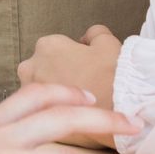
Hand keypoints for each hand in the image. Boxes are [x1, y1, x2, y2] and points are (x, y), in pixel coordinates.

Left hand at [17, 27, 124, 147]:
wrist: (123, 111)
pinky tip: (75, 116)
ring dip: (54, 95)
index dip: (73, 57)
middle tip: (83, 84)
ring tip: (79, 103)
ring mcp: (31, 96)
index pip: (55, 48)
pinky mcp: (38, 119)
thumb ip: (93, 34)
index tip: (86, 67)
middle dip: (57, 74)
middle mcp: (31, 68)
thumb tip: (87, 38)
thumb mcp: (107, 43)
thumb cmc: (114, 74)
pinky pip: (44, 113)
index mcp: (47, 47)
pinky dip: (55, 113)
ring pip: (40, 92)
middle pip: (41, 69)